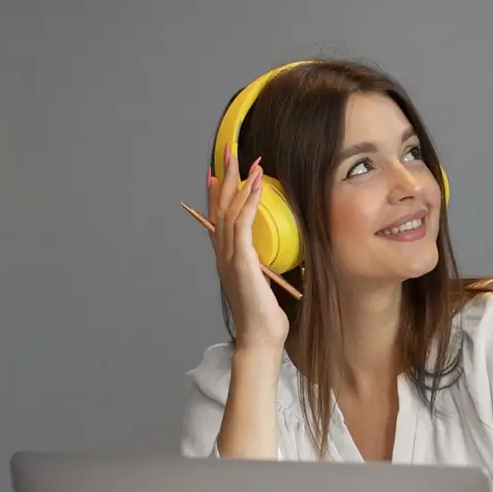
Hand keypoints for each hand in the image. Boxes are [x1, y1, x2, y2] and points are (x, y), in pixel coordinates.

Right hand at [207, 149, 288, 353]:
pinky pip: (243, 224)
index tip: (217, 173)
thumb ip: (263, 264)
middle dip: (224, 178)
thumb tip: (275, 253)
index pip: (217, 218)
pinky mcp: (242, 262)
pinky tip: (256, 185)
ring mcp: (230, 257)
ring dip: (237, 182)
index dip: (217, 193)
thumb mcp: (263, 282)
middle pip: (219, 207)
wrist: (260, 338)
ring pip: (229, 210)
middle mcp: (223, 254)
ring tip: (245, 160)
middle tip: (229, 153)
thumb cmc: (265, 315)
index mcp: (227, 258)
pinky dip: (248, 202)